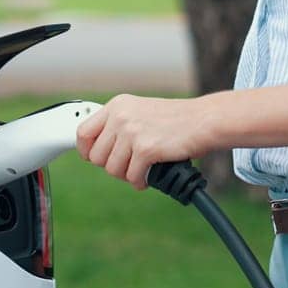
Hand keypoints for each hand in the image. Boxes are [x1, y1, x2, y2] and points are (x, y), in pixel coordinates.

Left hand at [75, 93, 212, 189]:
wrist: (204, 120)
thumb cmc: (177, 119)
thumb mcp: (141, 111)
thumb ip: (119, 125)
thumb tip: (97, 150)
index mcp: (117, 105)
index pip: (83, 133)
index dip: (87, 151)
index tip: (95, 158)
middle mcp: (121, 116)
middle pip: (96, 157)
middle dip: (112, 166)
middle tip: (129, 165)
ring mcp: (132, 132)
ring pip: (112, 170)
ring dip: (127, 175)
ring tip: (141, 169)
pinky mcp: (145, 149)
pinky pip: (132, 176)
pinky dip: (140, 181)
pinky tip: (149, 176)